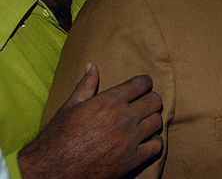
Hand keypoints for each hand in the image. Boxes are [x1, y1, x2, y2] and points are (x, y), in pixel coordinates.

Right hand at [18, 63, 162, 178]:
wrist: (52, 170)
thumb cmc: (58, 137)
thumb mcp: (70, 106)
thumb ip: (86, 85)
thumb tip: (92, 65)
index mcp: (109, 102)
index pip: (141, 83)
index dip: (144, 83)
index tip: (142, 87)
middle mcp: (123, 118)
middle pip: (154, 101)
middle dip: (151, 100)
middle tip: (144, 105)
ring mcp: (130, 139)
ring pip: (157, 122)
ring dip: (152, 121)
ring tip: (144, 123)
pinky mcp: (132, 160)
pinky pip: (157, 146)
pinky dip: (154, 142)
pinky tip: (145, 141)